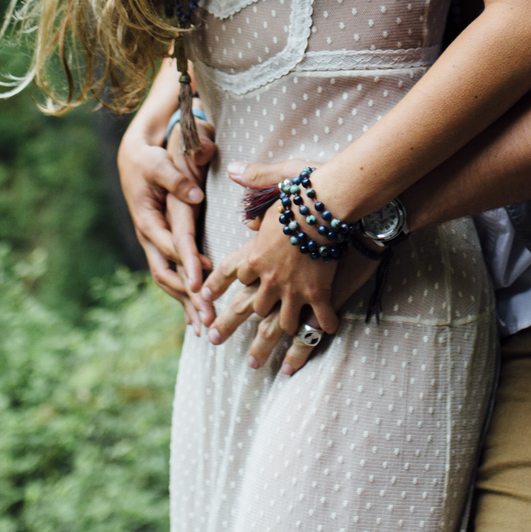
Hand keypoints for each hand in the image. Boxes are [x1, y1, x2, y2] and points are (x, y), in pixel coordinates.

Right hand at [118, 109, 219, 328]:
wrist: (133, 157)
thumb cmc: (146, 159)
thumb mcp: (157, 163)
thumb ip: (176, 179)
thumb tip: (195, 195)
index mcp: (147, 220)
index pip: (169, 247)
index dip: (186, 265)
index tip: (202, 283)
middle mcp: (148, 237)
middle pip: (167, 273)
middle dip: (187, 296)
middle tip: (207, 316)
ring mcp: (153, 243)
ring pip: (168, 279)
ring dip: (185, 302)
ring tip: (203, 326)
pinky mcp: (161, 244)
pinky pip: (172, 273)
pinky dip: (183, 294)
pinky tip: (194, 314)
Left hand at [204, 168, 342, 369]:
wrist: (330, 204)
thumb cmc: (305, 189)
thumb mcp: (277, 178)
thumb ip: (255, 177)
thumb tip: (234, 168)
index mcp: (255, 252)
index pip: (231, 272)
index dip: (215, 286)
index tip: (201, 297)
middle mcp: (269, 276)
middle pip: (249, 306)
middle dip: (230, 324)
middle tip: (214, 340)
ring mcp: (293, 288)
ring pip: (278, 323)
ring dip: (267, 344)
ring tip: (256, 363)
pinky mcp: (319, 293)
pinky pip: (319, 318)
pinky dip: (322, 328)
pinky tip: (324, 335)